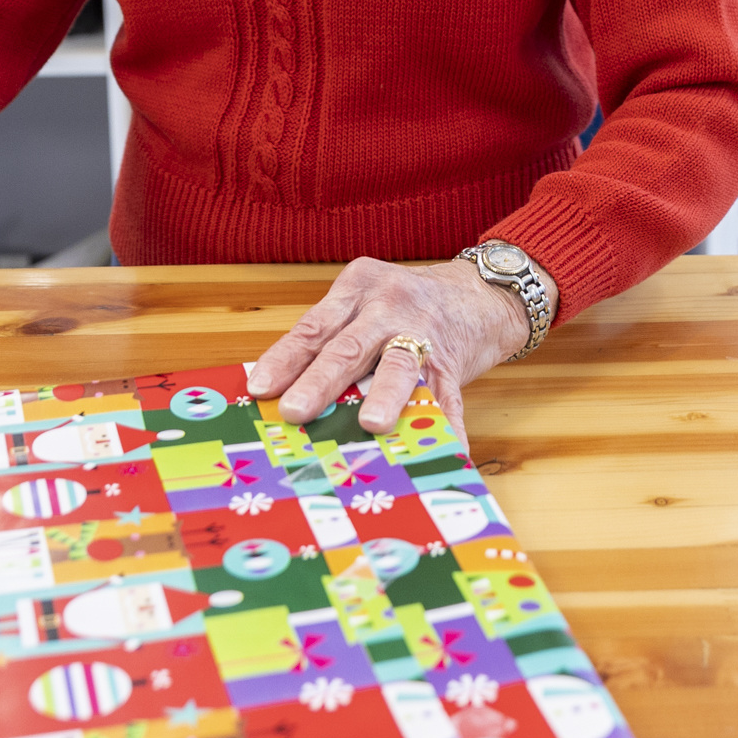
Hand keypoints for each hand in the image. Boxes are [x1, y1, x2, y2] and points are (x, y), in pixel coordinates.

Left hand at [247, 255, 531, 436]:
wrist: (477, 292)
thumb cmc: (405, 304)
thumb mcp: (364, 302)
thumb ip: (331, 337)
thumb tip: (281, 393)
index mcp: (357, 288)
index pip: (313, 327)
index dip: (285, 359)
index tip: (259, 388)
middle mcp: (388, 306)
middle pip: (349, 347)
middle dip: (320, 382)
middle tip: (295, 411)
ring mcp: (423, 333)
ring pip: (398, 366)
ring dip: (383, 397)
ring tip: (370, 424)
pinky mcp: (451, 362)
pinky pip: (446, 396)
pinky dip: (443, 425)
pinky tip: (442, 449)